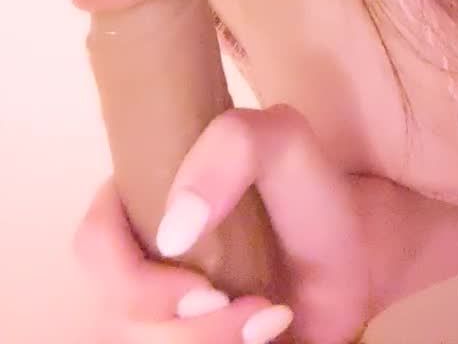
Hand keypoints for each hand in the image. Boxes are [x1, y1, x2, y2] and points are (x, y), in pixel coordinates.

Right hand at [74, 103, 373, 343]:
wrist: (357, 256)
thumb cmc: (313, 191)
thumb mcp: (284, 139)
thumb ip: (233, 145)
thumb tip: (172, 230)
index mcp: (141, 199)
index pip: (94, 244)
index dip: (131, 278)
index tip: (201, 285)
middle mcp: (141, 255)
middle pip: (114, 315)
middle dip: (180, 327)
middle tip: (247, 310)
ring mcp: (160, 307)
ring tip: (269, 322)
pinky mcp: (183, 336)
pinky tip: (266, 336)